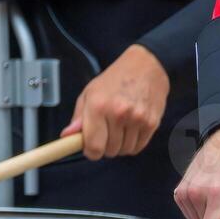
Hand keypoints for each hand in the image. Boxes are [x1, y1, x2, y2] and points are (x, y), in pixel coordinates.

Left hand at [61, 44, 169, 159]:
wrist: (145, 66)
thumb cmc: (114, 80)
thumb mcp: (90, 94)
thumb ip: (78, 118)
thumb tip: (67, 137)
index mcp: (98, 106)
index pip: (94, 147)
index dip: (91, 152)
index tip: (91, 147)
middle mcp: (118, 113)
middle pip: (110, 151)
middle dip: (106, 146)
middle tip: (108, 131)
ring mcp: (137, 119)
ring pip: (125, 151)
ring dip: (120, 145)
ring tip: (121, 127)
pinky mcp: (151, 123)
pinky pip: (138, 147)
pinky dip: (133, 143)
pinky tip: (131, 128)